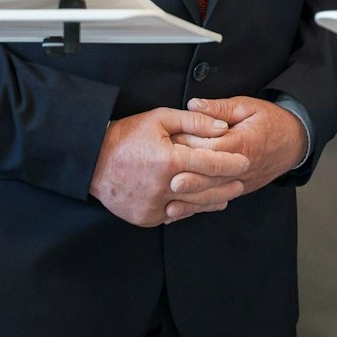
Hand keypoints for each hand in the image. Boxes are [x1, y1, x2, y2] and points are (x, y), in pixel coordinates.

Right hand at [89, 108, 250, 226]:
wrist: (90, 160)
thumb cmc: (127, 135)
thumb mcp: (160, 118)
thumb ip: (195, 122)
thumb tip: (223, 128)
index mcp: (168, 161)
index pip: (211, 164)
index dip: (231, 164)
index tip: (245, 162)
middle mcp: (162, 187)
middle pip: (206, 189)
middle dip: (227, 185)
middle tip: (241, 181)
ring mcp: (152, 206)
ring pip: (192, 207)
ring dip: (212, 201)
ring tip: (227, 196)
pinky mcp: (144, 218)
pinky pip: (174, 215)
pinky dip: (188, 209)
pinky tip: (200, 204)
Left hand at [171, 96, 309, 197]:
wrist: (295, 142)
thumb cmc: (271, 121)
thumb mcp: (248, 106)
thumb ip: (219, 108)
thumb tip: (193, 105)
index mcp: (242, 142)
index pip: (211, 148)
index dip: (189, 147)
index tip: (169, 146)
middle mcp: (242, 166)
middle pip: (210, 175)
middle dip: (188, 178)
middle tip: (166, 181)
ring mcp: (243, 181)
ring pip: (214, 193)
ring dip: (191, 199)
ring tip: (168, 202)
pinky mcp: (241, 190)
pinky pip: (219, 200)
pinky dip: (200, 207)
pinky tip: (182, 211)